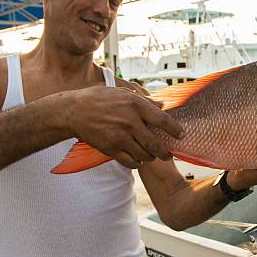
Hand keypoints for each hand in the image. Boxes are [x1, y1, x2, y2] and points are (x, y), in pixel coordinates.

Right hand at [63, 86, 183, 168]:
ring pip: (144, 155)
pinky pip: (130, 162)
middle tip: (169, 154)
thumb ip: (144, 101)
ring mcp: (120, 137)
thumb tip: (162, 106)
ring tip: (152, 155)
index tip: (182, 134)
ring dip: (151, 157)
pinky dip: (137, 163)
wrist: (74, 111)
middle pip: (156, 144)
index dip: (175, 130)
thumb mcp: (123, 93)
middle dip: (165, 152)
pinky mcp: (111, 149)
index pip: (163, 120)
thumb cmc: (100, 99)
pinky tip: (138, 159)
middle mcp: (130, 122)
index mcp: (135, 105)